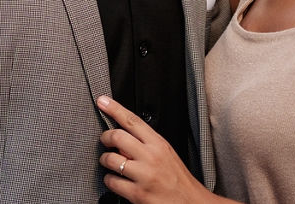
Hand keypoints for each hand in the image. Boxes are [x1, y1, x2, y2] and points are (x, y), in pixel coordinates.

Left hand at [97, 95, 214, 203]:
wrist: (191, 203)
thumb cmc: (178, 180)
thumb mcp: (167, 154)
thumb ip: (146, 144)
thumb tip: (122, 138)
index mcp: (159, 144)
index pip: (133, 121)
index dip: (115, 108)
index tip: (103, 101)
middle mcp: (151, 157)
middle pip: (117, 136)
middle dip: (105, 138)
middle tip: (105, 141)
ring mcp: (144, 175)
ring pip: (110, 159)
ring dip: (106, 160)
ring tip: (111, 164)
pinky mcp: (138, 193)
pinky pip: (111, 181)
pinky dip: (110, 180)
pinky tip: (117, 181)